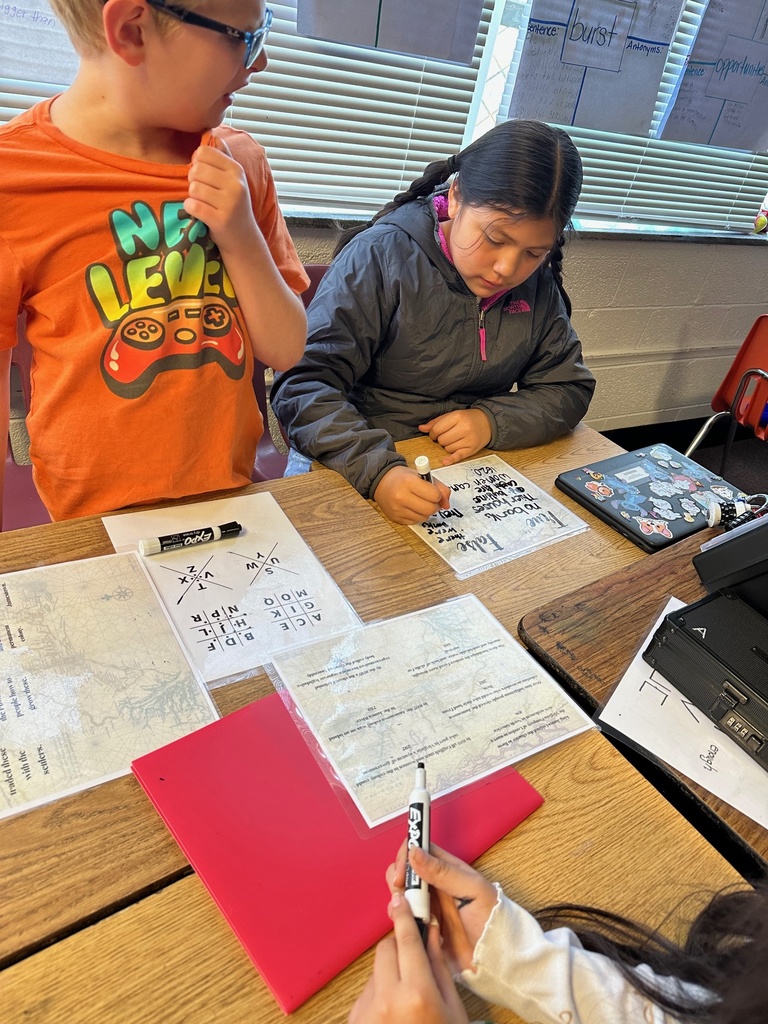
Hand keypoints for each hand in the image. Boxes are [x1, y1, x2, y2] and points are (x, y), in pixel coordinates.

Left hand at [184, 138, 255, 252]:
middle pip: (196, 170)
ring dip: (192, 197)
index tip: (203, 175)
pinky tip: (199, 213)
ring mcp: (229, 203)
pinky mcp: (220, 220)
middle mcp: (236, 184)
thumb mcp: (234, 179)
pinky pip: (192, 206)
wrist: (244, 239)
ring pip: (193, 188)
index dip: (196, 162)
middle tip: (202, 192)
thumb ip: (224, 156)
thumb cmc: (233, 206)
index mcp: (237, 170)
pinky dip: (191, 209)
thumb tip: (212, 133)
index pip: (203, 152)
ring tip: (203, 203)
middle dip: (193, 181)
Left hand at [349, 891, 468, 1023]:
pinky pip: (367, 991)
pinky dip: (380, 993)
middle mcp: (388, 999)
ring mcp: (368, 1011)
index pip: (407, 940)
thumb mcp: (452, 1007)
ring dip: (390, 973)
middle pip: (386, 949)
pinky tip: (395, 1011)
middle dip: (399, 948)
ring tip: (407, 997)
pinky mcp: (356, 1019)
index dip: (404, 916)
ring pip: (376, 970)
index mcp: (417, 993)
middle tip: (414, 961)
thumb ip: (439, 967)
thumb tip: (430, 931)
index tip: (401, 899)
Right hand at [373, 466, 450, 525]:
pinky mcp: (396, 518)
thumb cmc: (402, 477)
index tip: (433, 492)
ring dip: (426, 511)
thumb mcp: (421, 475)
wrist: (381, 482)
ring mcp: (397, 509)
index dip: (437, 494)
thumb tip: (447, 504)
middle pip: (430, 509)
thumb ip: (439, 487)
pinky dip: (418, 515)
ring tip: (420, 502)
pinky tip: (412, 507)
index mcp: (408, 482)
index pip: (434, 495)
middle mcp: (401, 496)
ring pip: (424, 517)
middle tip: (430, 500)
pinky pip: (415, 521)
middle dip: (434, 505)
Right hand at [388, 843, 498, 974]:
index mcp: (446, 869)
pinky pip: (404, 919)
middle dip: (398, 881)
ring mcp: (428, 906)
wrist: (497, 959)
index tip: (401, 875)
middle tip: (405, 898)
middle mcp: (434, 885)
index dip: (405, 857)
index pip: (418, 850)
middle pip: (404, 872)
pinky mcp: (423, 927)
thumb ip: (443, 871)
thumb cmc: (493, 919)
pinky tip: (414, 930)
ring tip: (414, 916)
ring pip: (401, 895)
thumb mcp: (472, 890)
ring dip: (400, 903)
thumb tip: (414, 851)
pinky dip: (402, 922)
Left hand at [418, 410, 491, 465]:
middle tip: (446, 436)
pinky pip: (458, 456)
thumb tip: (421, 428)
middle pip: (441, 440)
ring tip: (454, 440)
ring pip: (447, 449)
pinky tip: (445, 461)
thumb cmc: (468, 418)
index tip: (435, 434)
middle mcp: (464, 428)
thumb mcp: (452, 415)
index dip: (432, 433)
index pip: (437, 429)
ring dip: (447, 446)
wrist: (488, 422)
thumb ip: (436, 422)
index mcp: (457, 417)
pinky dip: (450, 459)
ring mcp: (469, 440)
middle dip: (441, 439)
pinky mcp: (472, 449)